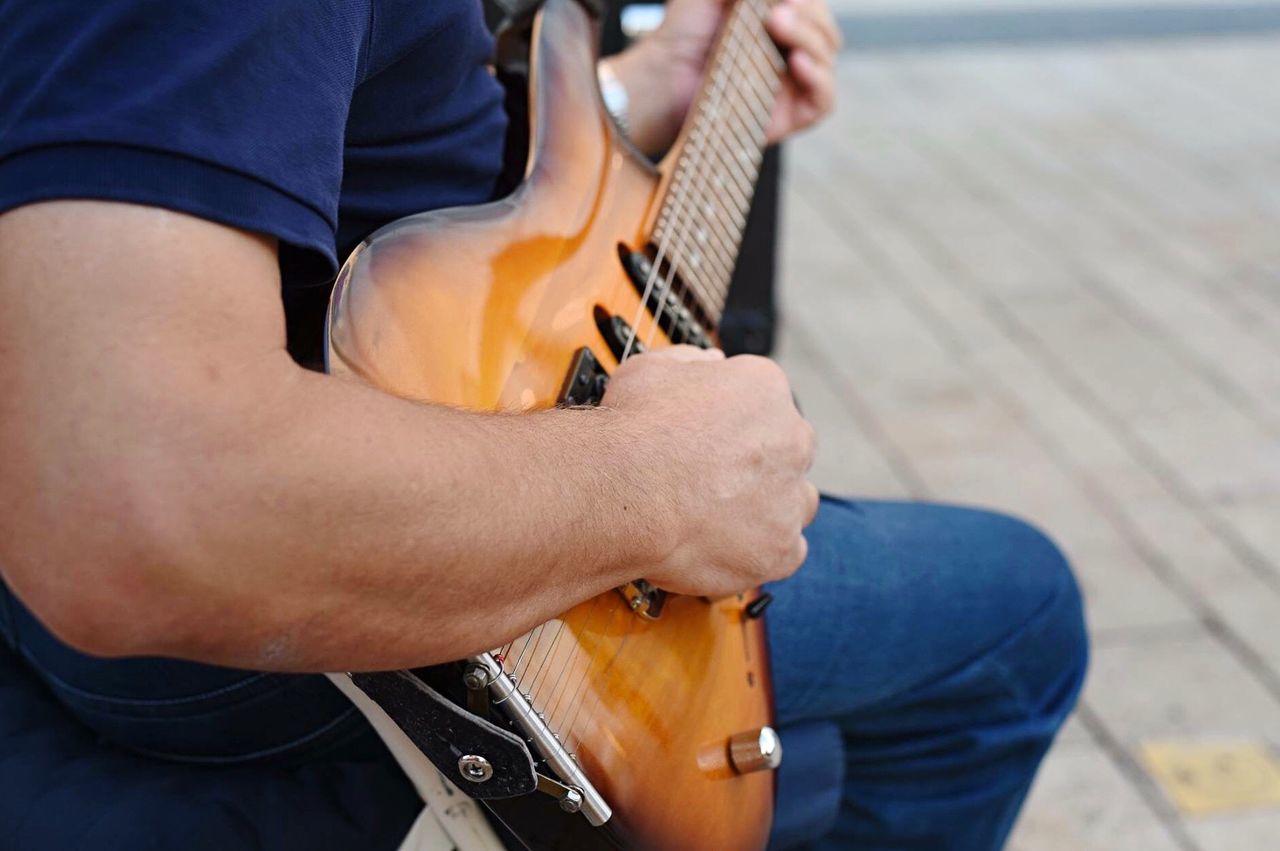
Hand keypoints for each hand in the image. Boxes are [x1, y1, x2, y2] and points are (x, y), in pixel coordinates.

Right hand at [602, 346, 818, 596]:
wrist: (624, 491)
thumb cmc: (632, 429)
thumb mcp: (649, 368)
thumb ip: (688, 361)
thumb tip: (710, 360)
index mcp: (764, 389)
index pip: (765, 401)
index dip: (734, 423)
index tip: (708, 439)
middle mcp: (791, 439)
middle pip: (789, 451)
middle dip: (760, 464)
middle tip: (714, 480)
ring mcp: (789, 498)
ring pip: (796, 503)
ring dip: (770, 508)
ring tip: (722, 519)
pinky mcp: (779, 549)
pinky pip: (785, 553)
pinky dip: (761, 553)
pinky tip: (725, 549)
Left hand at [607, 0, 839, 153]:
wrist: (663, 79)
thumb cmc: (684, 33)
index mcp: (782, 17)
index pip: (812, 5)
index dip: (806, 0)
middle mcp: (793, 48)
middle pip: (825, 28)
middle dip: (808, 14)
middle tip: (776, 11)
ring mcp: (794, 82)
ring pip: (827, 56)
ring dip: (810, 36)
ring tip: (777, 24)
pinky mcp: (791, 114)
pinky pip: (824, 100)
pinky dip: (819, 79)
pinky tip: (798, 62)